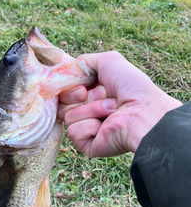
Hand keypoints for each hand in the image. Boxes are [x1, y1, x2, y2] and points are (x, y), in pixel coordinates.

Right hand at [58, 51, 181, 156]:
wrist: (143, 112)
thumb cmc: (131, 87)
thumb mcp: (109, 61)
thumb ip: (85, 61)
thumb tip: (68, 67)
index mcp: (91, 94)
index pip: (64, 90)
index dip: (70, 87)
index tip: (83, 87)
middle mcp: (88, 111)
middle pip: (62, 103)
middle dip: (78, 96)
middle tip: (101, 96)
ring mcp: (87, 129)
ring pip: (67, 116)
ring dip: (91, 110)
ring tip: (111, 111)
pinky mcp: (86, 145)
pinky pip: (73, 131)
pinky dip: (89, 125)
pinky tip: (105, 126)